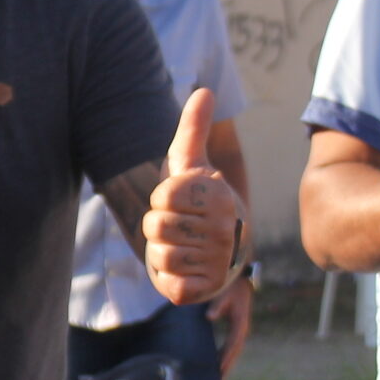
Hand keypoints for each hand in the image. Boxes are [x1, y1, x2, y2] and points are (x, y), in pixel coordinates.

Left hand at [147, 90, 248, 303]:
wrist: (223, 251)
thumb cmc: (198, 202)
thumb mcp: (192, 164)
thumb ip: (193, 129)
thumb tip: (204, 90)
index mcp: (217, 195)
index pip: (162, 195)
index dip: (161, 199)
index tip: (179, 203)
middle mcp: (223, 228)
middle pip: (155, 225)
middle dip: (157, 227)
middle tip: (178, 227)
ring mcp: (218, 261)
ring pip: (159, 255)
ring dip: (162, 253)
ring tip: (181, 247)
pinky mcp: (206, 289)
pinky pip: (170, 284)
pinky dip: (169, 278)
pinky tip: (185, 270)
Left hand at [207, 275, 254, 378]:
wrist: (240, 278)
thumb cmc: (230, 285)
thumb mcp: (224, 294)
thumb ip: (217, 306)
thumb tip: (209, 317)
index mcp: (240, 323)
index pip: (232, 344)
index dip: (226, 357)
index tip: (219, 369)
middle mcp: (242, 329)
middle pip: (234, 352)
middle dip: (227, 367)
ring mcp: (241, 329)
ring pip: (234, 351)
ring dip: (227, 364)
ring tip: (219, 379)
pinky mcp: (237, 328)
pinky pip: (231, 346)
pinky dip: (225, 355)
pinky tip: (218, 363)